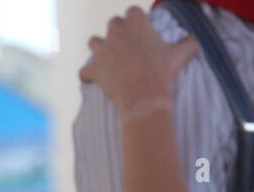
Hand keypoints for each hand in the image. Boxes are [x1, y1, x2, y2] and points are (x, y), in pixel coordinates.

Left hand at [79, 7, 197, 109]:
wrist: (144, 96)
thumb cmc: (163, 72)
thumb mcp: (182, 53)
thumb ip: (187, 42)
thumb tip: (191, 39)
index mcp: (136, 23)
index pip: (132, 11)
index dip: (136, 20)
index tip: (140, 31)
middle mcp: (116, 32)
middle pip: (113, 24)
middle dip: (118, 32)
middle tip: (127, 46)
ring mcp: (102, 50)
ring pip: (93, 42)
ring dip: (100, 48)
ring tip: (108, 58)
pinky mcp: (94, 69)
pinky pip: (83, 71)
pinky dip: (87, 75)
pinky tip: (93, 79)